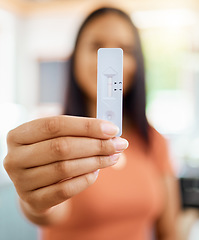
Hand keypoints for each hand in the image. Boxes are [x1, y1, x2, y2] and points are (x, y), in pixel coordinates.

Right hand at [4, 116, 127, 215]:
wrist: (36, 185)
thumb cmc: (49, 155)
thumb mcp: (58, 138)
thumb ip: (81, 134)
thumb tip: (112, 133)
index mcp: (19, 135)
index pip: (55, 124)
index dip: (86, 126)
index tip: (112, 129)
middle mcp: (15, 157)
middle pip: (61, 147)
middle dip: (96, 145)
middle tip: (119, 144)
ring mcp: (21, 181)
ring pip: (65, 168)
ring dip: (95, 162)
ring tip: (113, 156)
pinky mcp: (33, 201)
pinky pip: (64, 190)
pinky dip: (85, 180)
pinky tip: (96, 172)